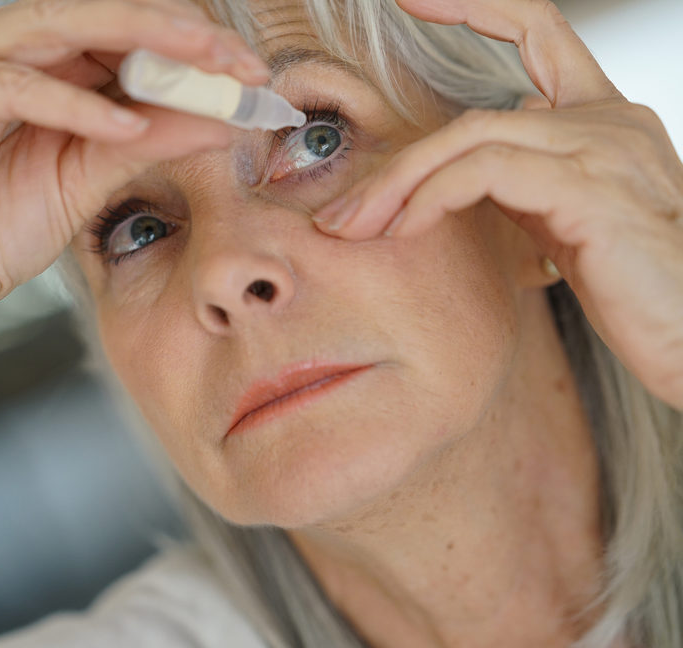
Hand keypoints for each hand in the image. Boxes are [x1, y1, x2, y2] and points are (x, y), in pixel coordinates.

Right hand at [0, 0, 268, 327]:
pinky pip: (13, 86)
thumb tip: (222, 121)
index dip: (187, 47)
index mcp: (39, 65)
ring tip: (199, 67)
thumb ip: (149, 143)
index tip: (248, 75)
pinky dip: (72, 104)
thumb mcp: (92, 181)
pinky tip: (124, 124)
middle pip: (97, 16)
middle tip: (235, 58)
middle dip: (174, 33)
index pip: (121, 34)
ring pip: (58, 28)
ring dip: (136, 43)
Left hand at [311, 0, 682, 408]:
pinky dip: (433, 196)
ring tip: (353, 228)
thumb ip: (524, 183)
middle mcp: (609, 121)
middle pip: (476, 116)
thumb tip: (462, 174)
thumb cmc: (634, 290)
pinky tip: (405, 229)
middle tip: (340, 214)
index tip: (412, 0)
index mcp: (604, 119)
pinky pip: (488, 171)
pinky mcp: (593, 189)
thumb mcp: (568, 222)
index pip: (539, 31)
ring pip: (472, 138)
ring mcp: (605, 149)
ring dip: (399, 186)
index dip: (477, 9)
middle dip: (398, 164)